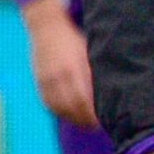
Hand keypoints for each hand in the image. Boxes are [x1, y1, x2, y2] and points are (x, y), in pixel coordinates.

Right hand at [21, 0, 95, 128]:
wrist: (46, 28)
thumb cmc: (75, 39)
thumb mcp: (90, 50)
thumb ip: (97, 70)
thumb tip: (114, 90)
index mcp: (74, 66)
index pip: (84, 99)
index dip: (94, 113)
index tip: (105, 120)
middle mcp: (59, 75)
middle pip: (73, 106)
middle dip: (87, 119)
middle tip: (99, 126)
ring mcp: (47, 80)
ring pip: (61, 108)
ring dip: (75, 119)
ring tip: (88, 125)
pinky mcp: (39, 83)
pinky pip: (50, 104)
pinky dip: (62, 112)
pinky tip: (72, 115)